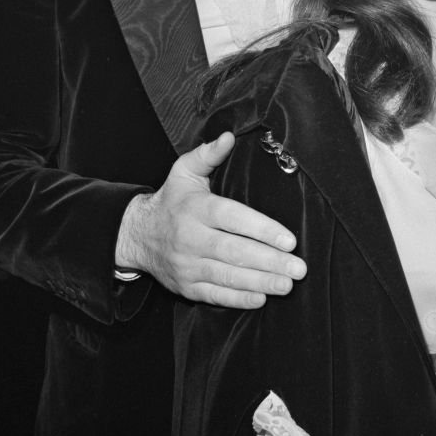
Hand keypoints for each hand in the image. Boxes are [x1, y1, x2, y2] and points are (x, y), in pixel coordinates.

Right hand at [115, 133, 306, 307]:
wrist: (136, 235)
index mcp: (197, 208)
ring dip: (260, 282)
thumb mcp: (184, 171)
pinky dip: (237, 298)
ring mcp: (187, 265)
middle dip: (270, 262)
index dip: (262, 230)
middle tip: (298, 268)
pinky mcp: (186, 286)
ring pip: (227, 276)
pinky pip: (214, 295)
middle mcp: (191, 238)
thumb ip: (208, 154)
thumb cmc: (171, 200)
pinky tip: (261, 298)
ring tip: (287, 285)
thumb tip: (229, 136)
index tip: (289, 240)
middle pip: (235, 252)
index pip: (233, 219)